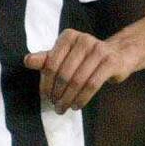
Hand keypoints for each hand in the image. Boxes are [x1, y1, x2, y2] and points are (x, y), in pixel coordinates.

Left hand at [23, 30, 137, 112]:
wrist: (117, 55)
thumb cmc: (84, 58)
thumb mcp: (63, 57)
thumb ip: (45, 59)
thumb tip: (27, 60)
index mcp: (68, 36)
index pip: (51, 64)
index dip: (46, 84)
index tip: (46, 97)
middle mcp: (83, 39)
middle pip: (63, 74)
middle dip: (57, 94)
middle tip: (55, 106)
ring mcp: (99, 49)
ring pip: (77, 81)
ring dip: (68, 99)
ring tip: (64, 108)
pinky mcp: (111, 61)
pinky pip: (92, 85)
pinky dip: (82, 98)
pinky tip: (77, 106)